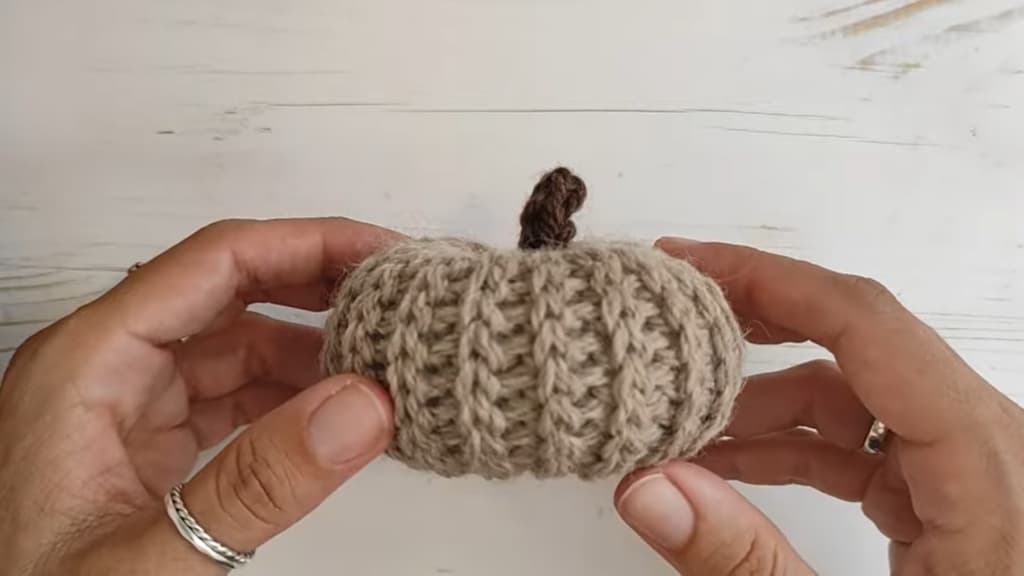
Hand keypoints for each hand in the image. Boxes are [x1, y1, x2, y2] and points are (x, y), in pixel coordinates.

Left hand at [0, 219, 398, 574]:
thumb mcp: (150, 555)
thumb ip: (256, 484)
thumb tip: (362, 407)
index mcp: (87, 361)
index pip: (215, 262)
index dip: (308, 244)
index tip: (382, 253)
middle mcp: (105, 365)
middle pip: (229, 290)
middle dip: (318, 287)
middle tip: (397, 297)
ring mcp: (127, 402)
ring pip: (235, 344)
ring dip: (311, 352)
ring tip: (380, 365)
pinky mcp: (146, 440)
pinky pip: (230, 395)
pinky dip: (288, 400)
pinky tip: (335, 415)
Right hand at [616, 238, 1023, 574]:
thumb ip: (746, 563)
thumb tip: (646, 487)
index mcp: (987, 461)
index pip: (867, 325)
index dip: (770, 279)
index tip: (687, 264)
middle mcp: (988, 446)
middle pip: (860, 344)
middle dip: (758, 324)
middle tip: (672, 316)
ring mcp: (974, 472)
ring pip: (857, 397)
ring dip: (764, 399)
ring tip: (681, 418)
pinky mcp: (955, 501)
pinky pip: (865, 447)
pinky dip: (792, 448)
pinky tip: (728, 468)